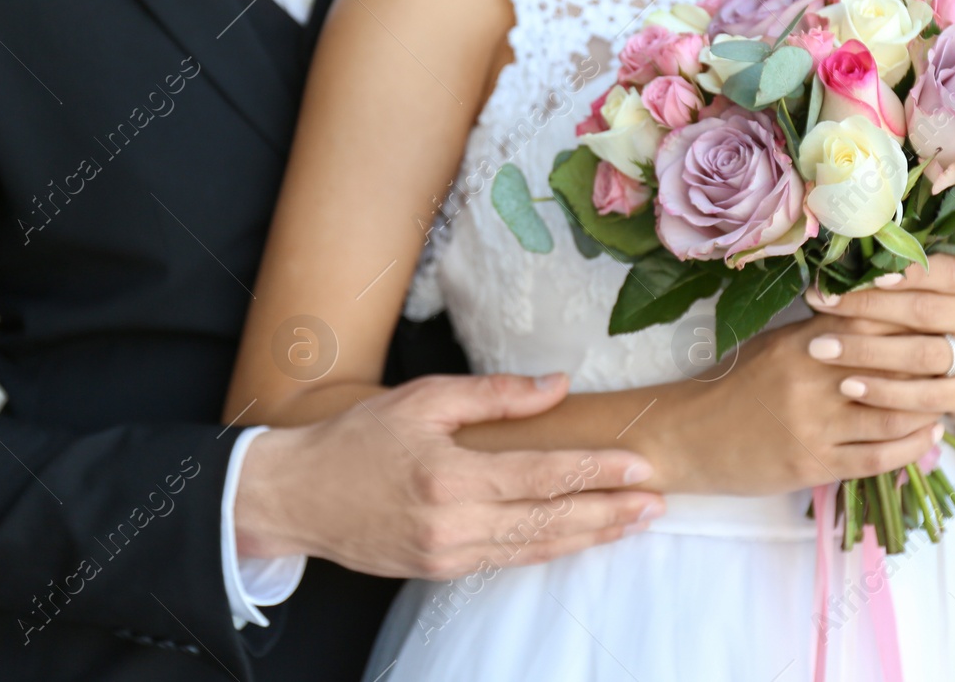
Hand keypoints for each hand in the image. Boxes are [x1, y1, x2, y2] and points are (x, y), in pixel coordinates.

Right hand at [231, 373, 664, 579]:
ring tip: (634, 524)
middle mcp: (454, 522)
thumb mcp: (421, 400)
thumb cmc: (356, 439)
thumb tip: (555, 385)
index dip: (595, 471)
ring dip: (590, 537)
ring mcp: (448, 553)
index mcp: (450, 475)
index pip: (541, 475)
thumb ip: (492, 395)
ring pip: (535, 547)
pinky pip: (508, 560)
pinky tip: (580, 541)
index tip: (639, 466)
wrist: (296, 498)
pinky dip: (550, 551)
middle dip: (609, 512)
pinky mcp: (440, 570)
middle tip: (657, 503)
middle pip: (549, 520)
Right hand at [655, 312, 944, 495]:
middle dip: (927, 368)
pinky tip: (925, 442)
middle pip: (890, 368)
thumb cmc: (732, 386)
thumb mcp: (771, 347)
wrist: (687, 437)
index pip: (871, 325)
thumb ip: (819, 333)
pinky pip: (875, 458)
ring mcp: (813, 425)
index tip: (939, 322)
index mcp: (801, 344)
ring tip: (943, 405)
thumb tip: (871, 316)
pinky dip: (909, 450)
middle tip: (953, 366)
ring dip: (925, 412)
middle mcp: (810, 380)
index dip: (911, 323)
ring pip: (891, 416)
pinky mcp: (812, 465)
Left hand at [804, 255, 954, 427]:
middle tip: (819, 304)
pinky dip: (885, 392)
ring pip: (921, 354)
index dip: (902, 273)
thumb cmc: (946, 319)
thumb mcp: (941, 291)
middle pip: (923, 311)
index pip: (944, 270)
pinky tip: (849, 386)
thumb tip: (842, 261)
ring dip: (866, 351)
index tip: (857, 274)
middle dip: (865, 307)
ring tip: (821, 348)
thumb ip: (907, 275)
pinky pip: (925, 396)